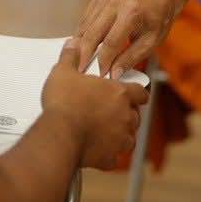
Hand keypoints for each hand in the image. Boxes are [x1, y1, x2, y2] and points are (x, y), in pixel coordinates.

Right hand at [42, 41, 149, 169]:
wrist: (59, 134)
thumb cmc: (64, 102)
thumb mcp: (63, 72)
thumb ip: (71, 57)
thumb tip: (73, 44)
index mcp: (120, 94)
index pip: (141, 92)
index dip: (136, 93)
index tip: (131, 94)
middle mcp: (126, 116)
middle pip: (135, 115)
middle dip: (125, 114)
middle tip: (109, 113)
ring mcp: (120, 138)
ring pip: (128, 138)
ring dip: (120, 135)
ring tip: (105, 132)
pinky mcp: (110, 157)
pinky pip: (114, 157)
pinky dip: (108, 155)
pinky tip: (98, 151)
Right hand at [73, 0, 177, 78]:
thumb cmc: (157, 19)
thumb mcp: (151, 41)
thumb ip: (131, 58)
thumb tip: (113, 74)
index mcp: (131, 12)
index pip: (111, 42)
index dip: (103, 61)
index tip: (99, 76)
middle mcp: (115, 1)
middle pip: (92, 34)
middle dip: (85, 55)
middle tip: (81, 73)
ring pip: (85, 27)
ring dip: (80, 46)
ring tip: (79, 62)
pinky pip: (85, 19)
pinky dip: (82, 34)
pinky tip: (83, 47)